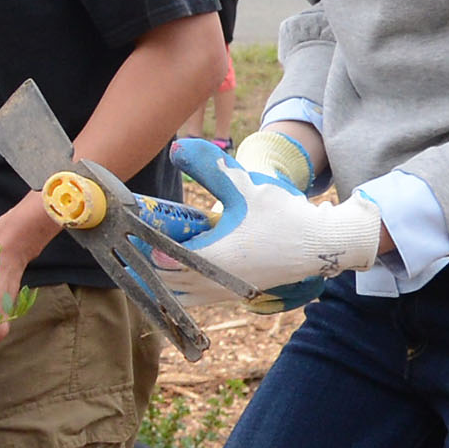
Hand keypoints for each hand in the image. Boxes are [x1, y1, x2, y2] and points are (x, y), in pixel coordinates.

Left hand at [143, 139, 384, 315]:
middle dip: (141, 264)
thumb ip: (209, 165)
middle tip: (127, 243)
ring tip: (145, 256)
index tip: (127, 231)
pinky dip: (176, 287)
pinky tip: (172, 267)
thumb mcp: (244, 185)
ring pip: (175, 295)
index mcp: (211, 259)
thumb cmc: (283, 215)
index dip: (139, 247)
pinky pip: (192, 298)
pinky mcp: (232, 295)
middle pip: (160, 282)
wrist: (321, 244)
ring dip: (158, 278)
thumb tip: (176, 149)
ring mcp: (223, 293)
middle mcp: (213, 283)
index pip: (158, 261)